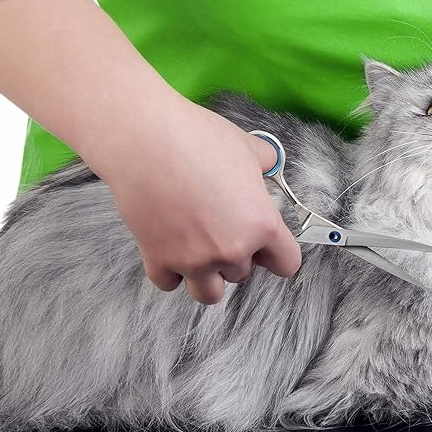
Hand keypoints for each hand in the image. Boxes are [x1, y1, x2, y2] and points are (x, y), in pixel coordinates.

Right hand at [0, 0, 300, 305]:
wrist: (144, 139)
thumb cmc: (200, 137)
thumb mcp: (247, 147)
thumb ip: (265, 163)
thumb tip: (268, 165)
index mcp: (262, 226)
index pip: (287, 265)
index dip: (277, 254)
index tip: (266, 245)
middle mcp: (231, 251)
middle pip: (243, 274)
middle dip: (234, 255)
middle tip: (218, 226)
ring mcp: (194, 261)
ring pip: (209, 293)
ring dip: (207, 276)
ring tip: (198, 249)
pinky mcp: (158, 260)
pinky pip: (169, 283)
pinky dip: (169, 270)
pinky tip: (168, 246)